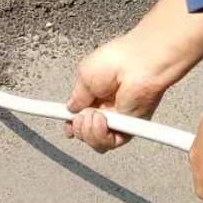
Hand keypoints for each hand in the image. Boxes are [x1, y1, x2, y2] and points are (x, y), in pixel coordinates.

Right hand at [66, 31, 173, 153]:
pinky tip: (101, 120)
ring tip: (93, 117)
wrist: (138, 65)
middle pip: (86, 132)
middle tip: (81, 117)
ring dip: (89, 133)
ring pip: (97, 142)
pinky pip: (112, 142)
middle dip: (79, 128)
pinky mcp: (130, 128)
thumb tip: (71, 108)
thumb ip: (77, 97)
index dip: (72, 121)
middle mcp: (107, 108)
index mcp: (96, 93)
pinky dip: (102, 135)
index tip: (64, 120)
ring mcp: (118, 120)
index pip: (80, 115)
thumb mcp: (85, 75)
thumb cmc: (117, 60)